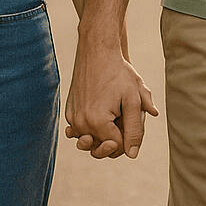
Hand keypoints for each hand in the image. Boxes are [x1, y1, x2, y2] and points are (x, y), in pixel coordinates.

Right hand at [65, 39, 158, 159]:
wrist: (97, 51)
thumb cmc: (118, 73)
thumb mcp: (133, 99)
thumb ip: (135, 129)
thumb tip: (132, 154)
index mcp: (98, 123)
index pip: (117, 147)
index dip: (129, 137)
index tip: (132, 118)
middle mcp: (81, 124)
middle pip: (101, 148)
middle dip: (115, 139)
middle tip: (123, 119)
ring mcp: (73, 118)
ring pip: (90, 141)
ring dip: (101, 136)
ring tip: (111, 120)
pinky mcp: (69, 111)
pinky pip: (79, 130)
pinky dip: (88, 129)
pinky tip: (95, 123)